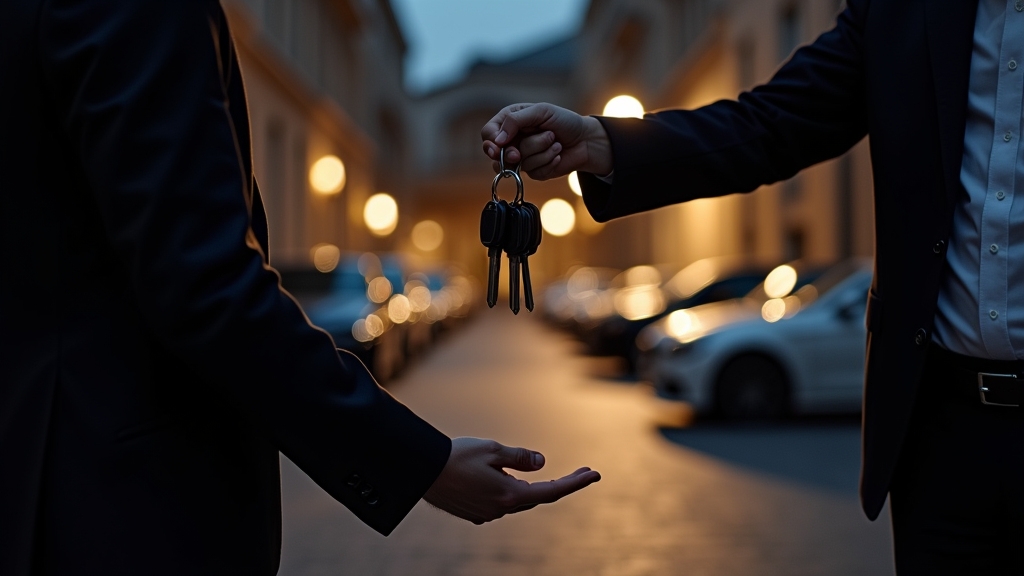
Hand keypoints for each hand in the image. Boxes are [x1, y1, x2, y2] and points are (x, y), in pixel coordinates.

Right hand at [423, 437, 599, 523]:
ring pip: (517, 499)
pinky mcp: (475, 513)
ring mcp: (487, 514)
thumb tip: (542, 462)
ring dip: (525, 486)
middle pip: (537, 496)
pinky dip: (506, 490)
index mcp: (509, 494)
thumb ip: (520, 457)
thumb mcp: (493, 449)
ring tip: (515, 466)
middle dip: (559, 484)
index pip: (552, 491)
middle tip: (582, 471)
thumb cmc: (457, 456)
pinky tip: (494, 477)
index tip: (595, 474)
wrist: (421, 471)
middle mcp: (501, 509)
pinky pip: (499, 502)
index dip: (575, 483)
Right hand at [481, 103, 612, 179]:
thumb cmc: (564, 121)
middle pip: (498, 154)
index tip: (498, 147)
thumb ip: (516, 120)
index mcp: (510, 121)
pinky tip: (558, 153)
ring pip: (519, 164)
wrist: (586, 139)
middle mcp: (514, 140)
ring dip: (540, 151)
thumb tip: (497, 139)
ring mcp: (523, 157)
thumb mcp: (541, 112)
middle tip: (518, 154)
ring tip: (554, 141)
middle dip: (512, 153)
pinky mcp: (535, 171)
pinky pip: (534, 172)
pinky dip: (548, 161)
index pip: (488, 133)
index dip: (491, 142)